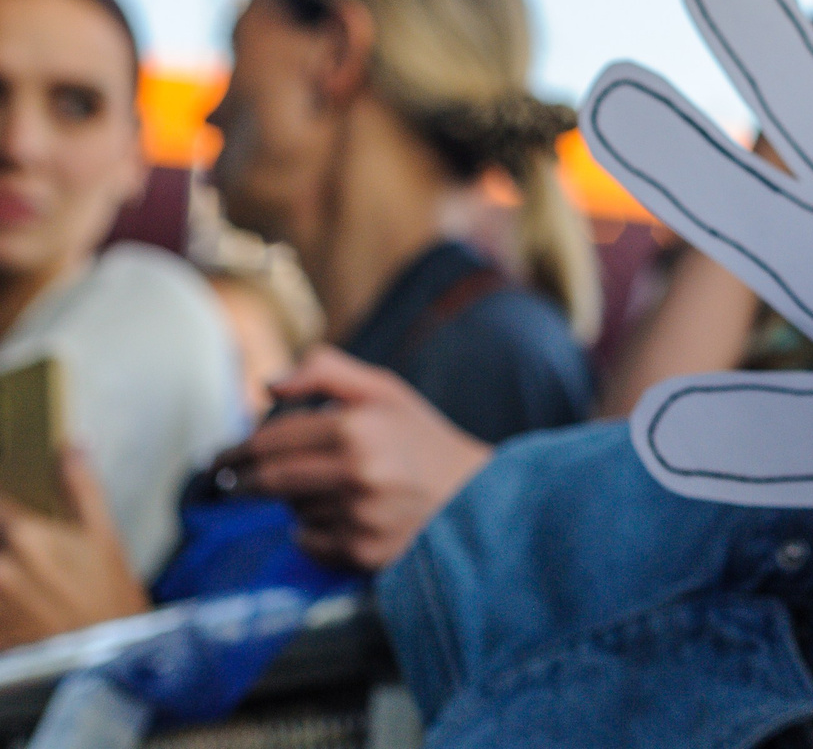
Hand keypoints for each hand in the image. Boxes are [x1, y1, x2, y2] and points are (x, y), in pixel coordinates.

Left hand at [0, 450, 148, 648]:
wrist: (106, 666)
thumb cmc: (109, 600)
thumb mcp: (106, 539)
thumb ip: (81, 488)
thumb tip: (71, 445)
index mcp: (27, 536)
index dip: (1, 496)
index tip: (8, 506)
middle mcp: (1, 567)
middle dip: (3, 530)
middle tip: (20, 543)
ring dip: (4, 567)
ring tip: (18, 573)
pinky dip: (0, 594)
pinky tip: (13, 592)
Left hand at [214, 348, 490, 571]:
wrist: (479, 498)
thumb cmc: (423, 441)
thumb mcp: (386, 391)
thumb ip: (327, 372)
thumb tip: (269, 385)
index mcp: (358, 427)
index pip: (272, 439)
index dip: (238, 448)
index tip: (220, 457)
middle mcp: (355, 473)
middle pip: (269, 480)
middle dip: (242, 479)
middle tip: (228, 479)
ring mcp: (358, 516)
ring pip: (291, 511)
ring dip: (293, 502)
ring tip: (326, 491)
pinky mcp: (361, 553)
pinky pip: (308, 543)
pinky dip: (312, 532)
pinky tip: (341, 518)